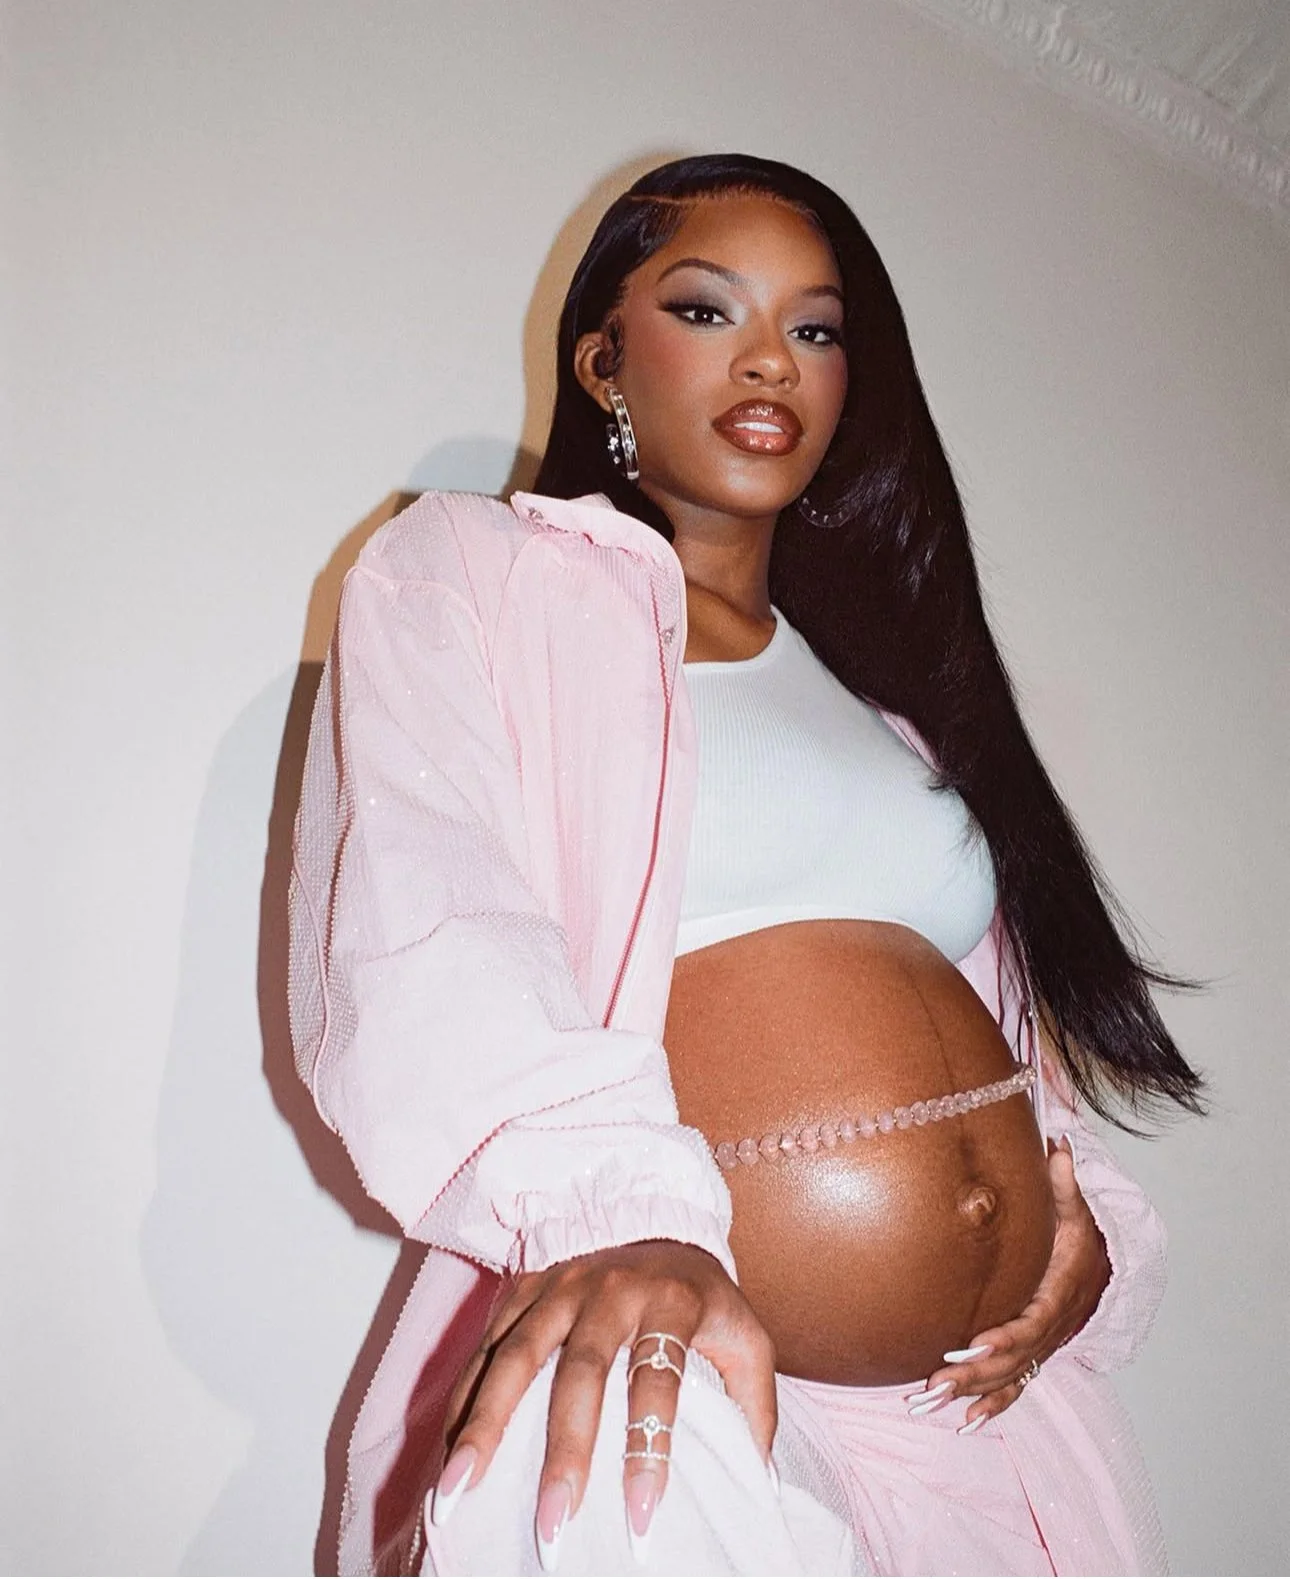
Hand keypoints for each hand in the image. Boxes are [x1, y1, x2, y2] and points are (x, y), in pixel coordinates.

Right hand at [429, 1239, 776, 1565]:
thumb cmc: (701, 1297)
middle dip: (564, 1452)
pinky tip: (449, 1456)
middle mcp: (610, 1288)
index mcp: (672, 1300)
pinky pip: (485, 1349)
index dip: (650, 1444)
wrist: (653, 1219)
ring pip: (516, 1358)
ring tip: (460, 1493)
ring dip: (485, 1427)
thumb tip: (757, 1485)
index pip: (659, 1377)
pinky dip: (463, 1402)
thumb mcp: (747, 1336)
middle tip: (553, 1526)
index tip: (642, 1516)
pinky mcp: (521, 1288)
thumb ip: (755, 1404)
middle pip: (580, 1372)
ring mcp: (558, 1285)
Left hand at [917, 1136, 1110, 1431]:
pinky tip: (964, 1422)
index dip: (1005, 1336)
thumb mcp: (1075, 1210)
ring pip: (1006, 1378)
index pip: (1030, 1322)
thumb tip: (1059, 1146)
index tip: (975, 1344)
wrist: (1101, 1271)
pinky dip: (992, 1406)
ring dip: (970, 1394)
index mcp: (1057, 1296)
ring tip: (930, 1402)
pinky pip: (1015, 1387)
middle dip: (974, 1373)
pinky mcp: (1032, 1356)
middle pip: (1012, 1360)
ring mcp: (1041, 1348)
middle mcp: (1049, 1330)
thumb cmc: (1079, 1238)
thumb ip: (1064, 1183)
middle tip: (935, 1382)